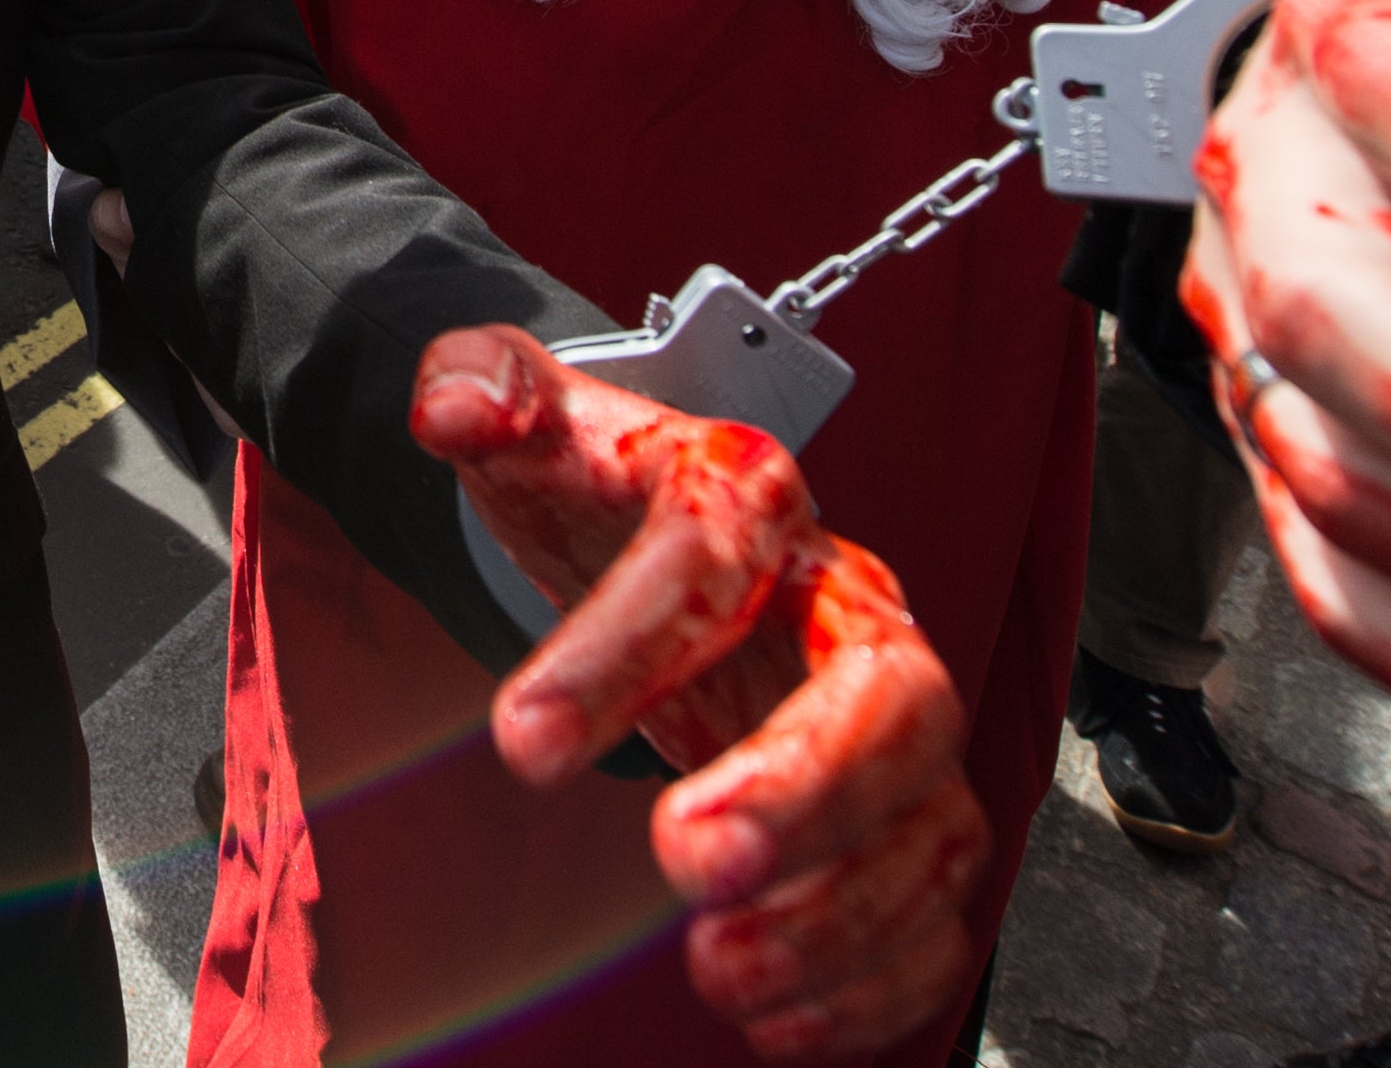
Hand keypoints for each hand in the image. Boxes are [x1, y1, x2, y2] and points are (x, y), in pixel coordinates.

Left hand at [420, 329, 984, 1060]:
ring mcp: (887, 713)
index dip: (623, 650)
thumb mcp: (518, 411)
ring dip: (840, 912)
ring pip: (929, 812)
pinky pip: (936, 898)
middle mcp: (847, 601)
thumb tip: (454, 405)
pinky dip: (880, 976)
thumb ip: (477, 386)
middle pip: (888, 693)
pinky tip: (784, 1020)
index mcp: (751, 493)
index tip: (522, 742)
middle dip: (803, 791)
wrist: (644, 524)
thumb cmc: (588, 483)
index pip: (715, 554)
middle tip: (688, 864)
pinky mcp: (902, 805)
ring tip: (722, 971)